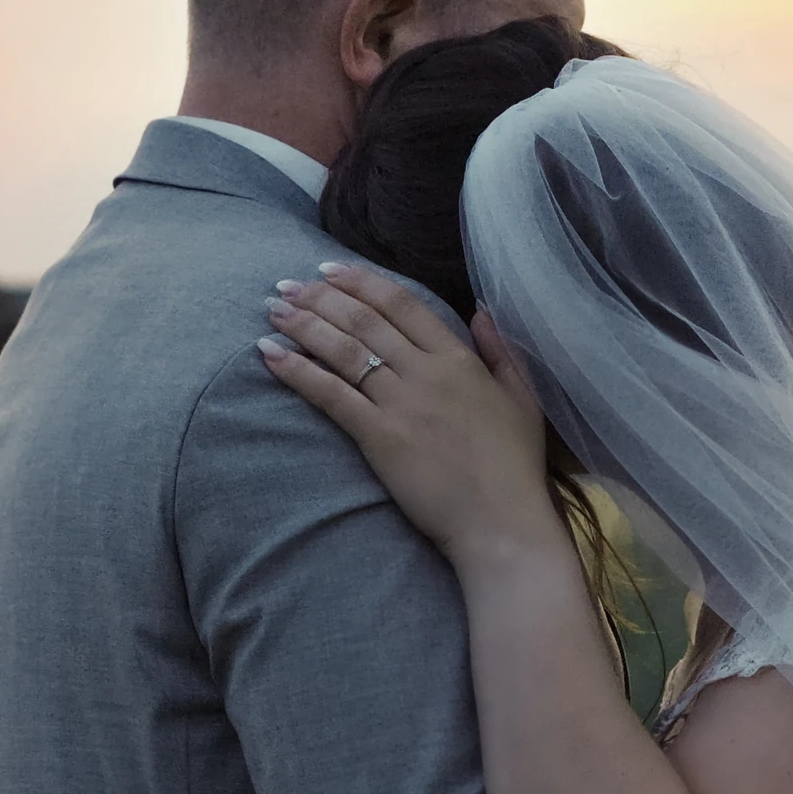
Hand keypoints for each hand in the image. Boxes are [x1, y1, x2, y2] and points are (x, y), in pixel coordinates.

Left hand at [258, 263, 564, 568]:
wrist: (502, 522)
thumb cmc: (515, 467)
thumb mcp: (522, 399)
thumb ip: (502, 352)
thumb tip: (480, 311)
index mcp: (460, 359)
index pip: (402, 304)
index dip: (361, 282)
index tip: (330, 271)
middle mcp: (426, 372)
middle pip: (364, 320)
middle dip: (319, 297)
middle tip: (286, 286)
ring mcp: (401, 403)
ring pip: (343, 349)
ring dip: (302, 325)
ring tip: (273, 310)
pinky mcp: (379, 436)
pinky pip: (331, 394)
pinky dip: (297, 371)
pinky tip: (270, 353)